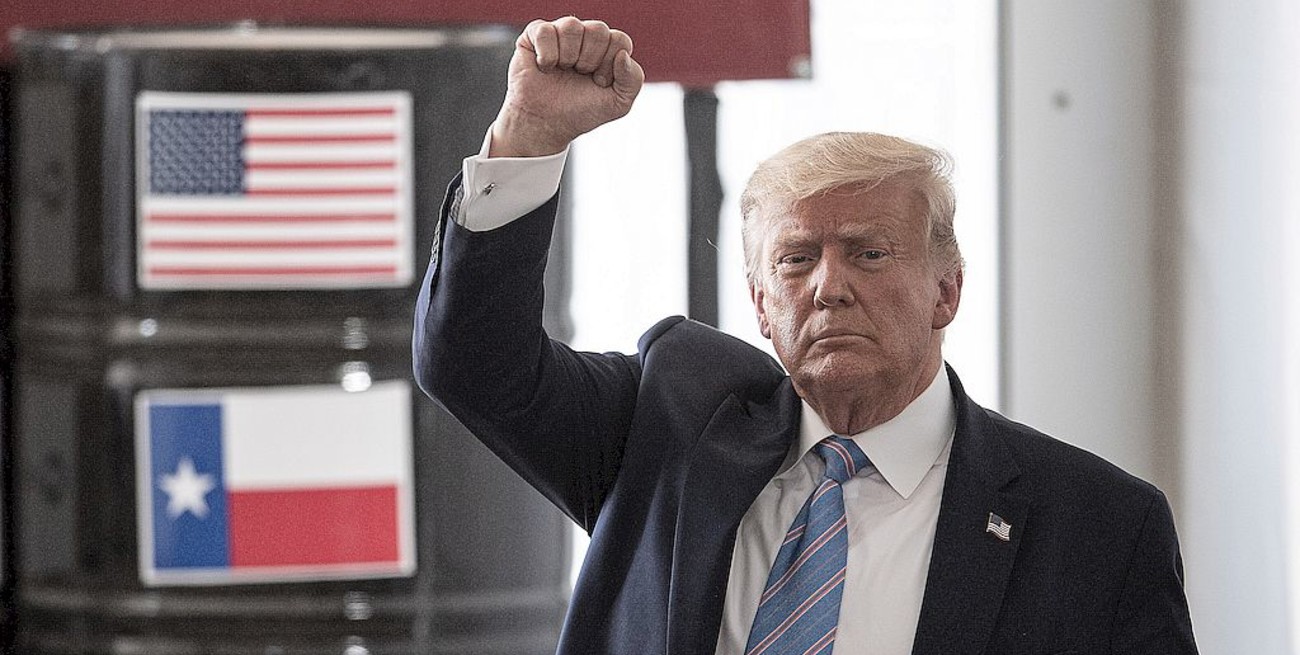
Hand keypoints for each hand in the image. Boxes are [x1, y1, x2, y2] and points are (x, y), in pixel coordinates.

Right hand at [489, 17, 645, 157]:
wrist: (546, 124)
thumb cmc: (580, 112)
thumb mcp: (618, 103)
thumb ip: (633, 80)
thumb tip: (623, 55)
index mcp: (607, 49)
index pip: (619, 40)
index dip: (610, 64)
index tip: (599, 82)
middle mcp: (585, 37)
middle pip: (598, 29)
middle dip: (590, 60)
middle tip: (580, 75)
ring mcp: (560, 33)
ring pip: (572, 26)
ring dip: (568, 57)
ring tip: (562, 71)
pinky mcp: (534, 35)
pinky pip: (545, 31)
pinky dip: (546, 55)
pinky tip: (544, 67)